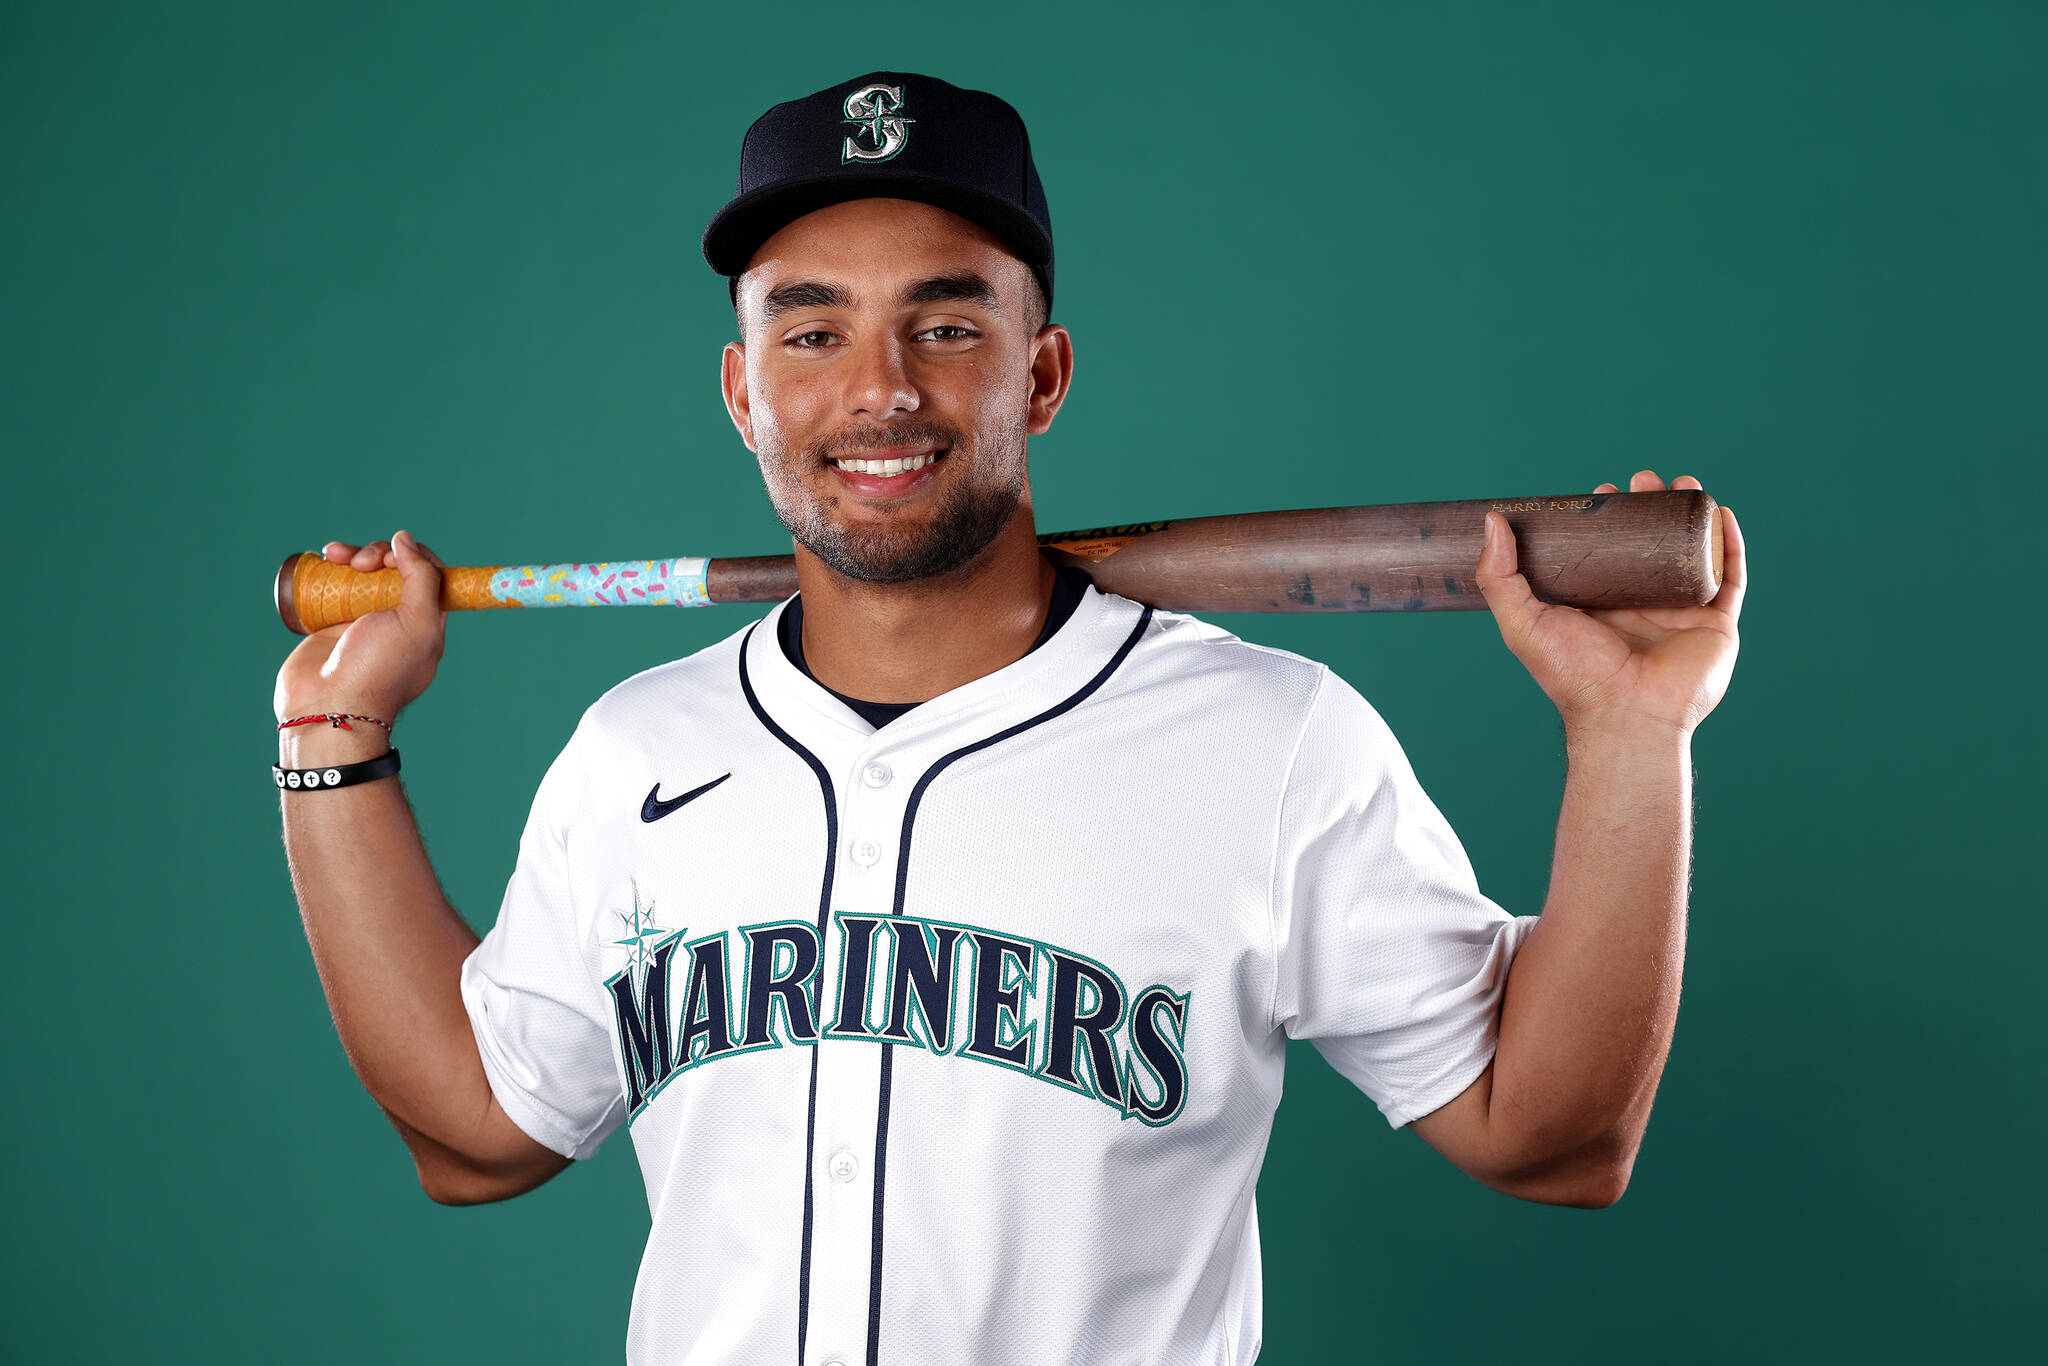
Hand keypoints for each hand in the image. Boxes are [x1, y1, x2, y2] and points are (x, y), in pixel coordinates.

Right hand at [274, 531, 447, 722]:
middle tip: (363, 564)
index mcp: (425, 622)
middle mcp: (395, 620)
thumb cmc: (377, 670)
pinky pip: (332, 586)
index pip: (428, 575)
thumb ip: (422, 579)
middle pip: (392, 569)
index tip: (394, 556)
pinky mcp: (329, 624)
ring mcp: (360, 621)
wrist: (327, 708)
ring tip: (335, 554)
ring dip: (351, 554)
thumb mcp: (417, 623)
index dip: (413, 556)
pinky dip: (329, 568)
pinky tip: (324, 558)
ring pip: (361, 573)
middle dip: (377, 554)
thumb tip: (406, 539)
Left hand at [1474, 472, 1746, 735]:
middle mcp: (1642, 607)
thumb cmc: (1572, 674)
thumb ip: (1499, 575)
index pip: (1608, 551)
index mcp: (1601, 606)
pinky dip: (1729, 545)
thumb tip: (1494, 520)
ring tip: (1684, 483)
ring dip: (1692, 515)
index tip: (1603, 490)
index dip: (1609, 518)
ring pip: (1692, 553)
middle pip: (1652, 544)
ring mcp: (1680, 615)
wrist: (1624, 715)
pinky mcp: (1715, 625)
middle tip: (1644, 480)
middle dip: (1652, 506)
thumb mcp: (1522, 621)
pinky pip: (1730, 578)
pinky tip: (1721, 514)